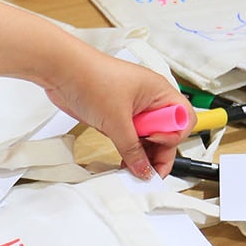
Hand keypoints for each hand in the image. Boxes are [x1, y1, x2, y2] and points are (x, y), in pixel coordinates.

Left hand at [41, 48, 191, 178]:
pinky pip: (130, 138)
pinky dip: (129, 151)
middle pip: (166, 133)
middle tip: (148, 173)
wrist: (62, 72)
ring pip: (148, 138)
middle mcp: (150, 100)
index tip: (155, 144)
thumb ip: (131, 148)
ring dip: (143, 156)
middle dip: (160, 153)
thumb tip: (143, 168)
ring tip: (134, 172)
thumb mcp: (116, 120)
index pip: (183, 120)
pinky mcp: (117, 116)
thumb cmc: (91, 78)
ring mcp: (133, 109)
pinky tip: (125, 164)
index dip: (173, 137)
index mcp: (159, 92)